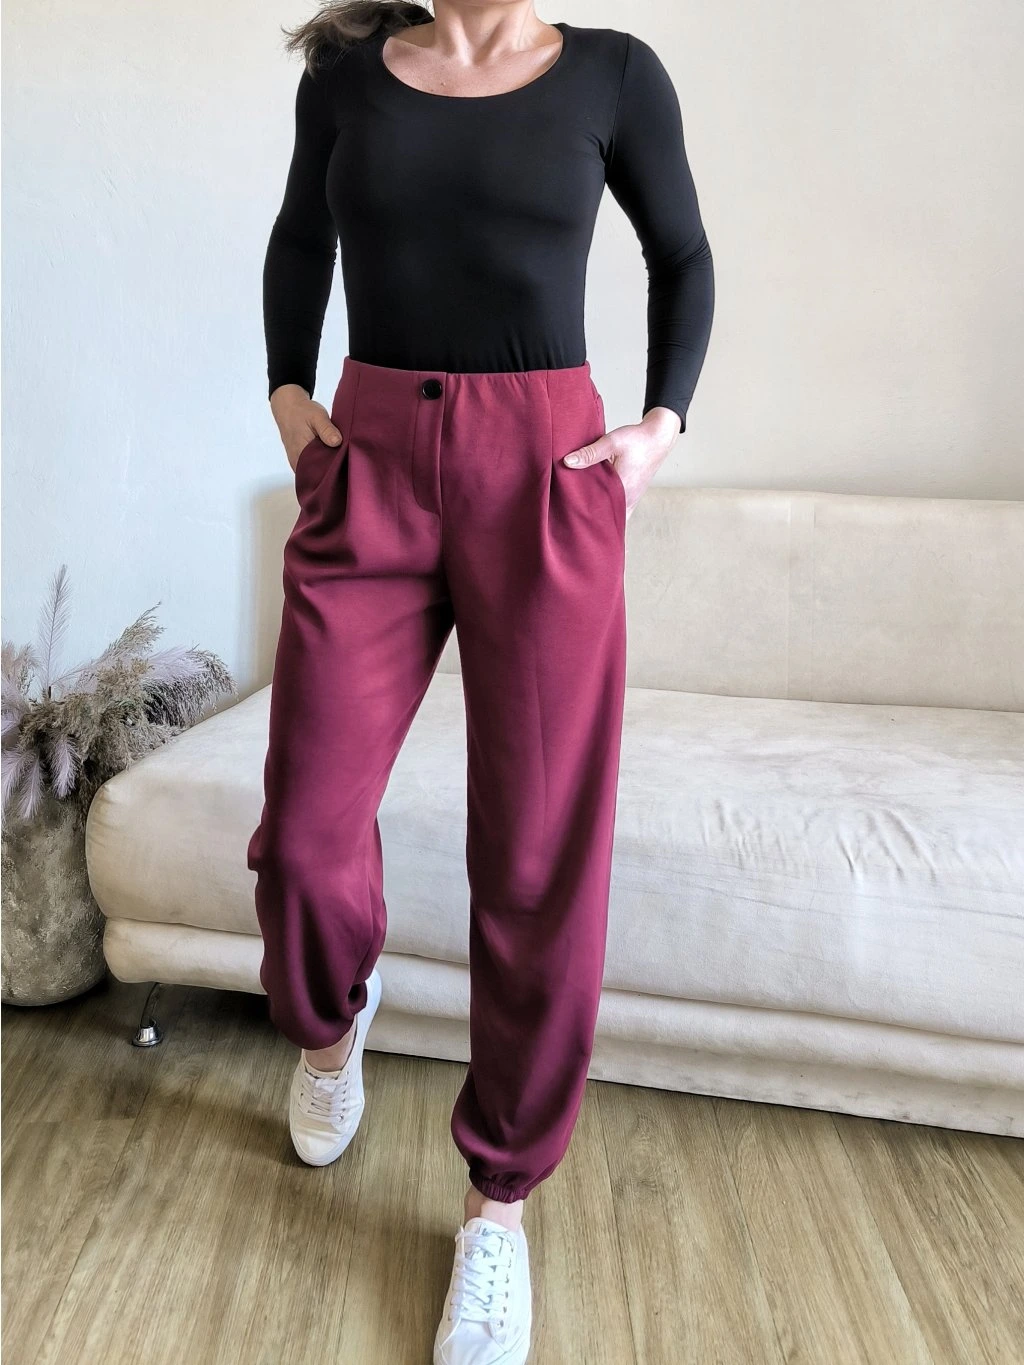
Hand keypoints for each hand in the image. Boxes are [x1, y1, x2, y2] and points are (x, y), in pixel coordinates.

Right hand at [269, 383, 343, 471]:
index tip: (348, 466)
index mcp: (301, 454)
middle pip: (319, 476)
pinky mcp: (300, 461)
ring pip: (316, 473)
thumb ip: (326, 429)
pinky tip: (332, 458)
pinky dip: (322, 464)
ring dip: (328, 468)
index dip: (334, 473)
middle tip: (348, 463)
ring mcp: (298, 463)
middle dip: (333, 472)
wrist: (287, 407)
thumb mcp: (317, 416)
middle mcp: (298, 463)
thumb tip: (337, 442)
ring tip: (342, 461)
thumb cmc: (302, 412)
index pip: (320, 474)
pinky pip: (313, 468)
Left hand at [562, 405, 680, 516]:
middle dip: (589, 518)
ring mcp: (631, 500)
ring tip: (581, 512)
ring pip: (613, 517)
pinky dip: (608, 511)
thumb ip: (590, 453)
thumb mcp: (612, 442)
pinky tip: (596, 506)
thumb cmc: (637, 440)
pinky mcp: (632, 497)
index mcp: (622, 489)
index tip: (569, 513)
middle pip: (605, 518)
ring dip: (599, 515)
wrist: (658, 438)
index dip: (584, 514)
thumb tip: (567, 462)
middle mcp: (628, 499)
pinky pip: (619, 512)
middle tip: (571, 514)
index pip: (600, 512)